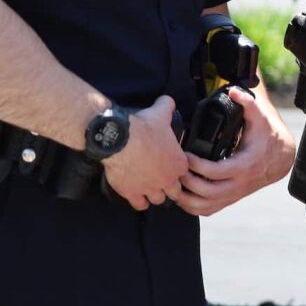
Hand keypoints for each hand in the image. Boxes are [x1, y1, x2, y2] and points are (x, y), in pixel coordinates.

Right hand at [101, 95, 189, 210]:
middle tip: (163, 181)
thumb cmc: (143, 126)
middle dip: (170, 187)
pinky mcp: (131, 193)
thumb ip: (167, 106)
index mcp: (179, 163)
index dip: (179, 171)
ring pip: (158, 200)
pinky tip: (137, 195)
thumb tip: (168, 100)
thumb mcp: (160, 112)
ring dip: (156, 195)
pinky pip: (140, 205)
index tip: (173, 168)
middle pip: (174, 191)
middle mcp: (167, 179)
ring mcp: (149, 188)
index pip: (186, 174)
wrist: (120, 138)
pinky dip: (139, 201)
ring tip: (151, 188)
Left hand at [173, 87, 298, 216]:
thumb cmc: (267, 135)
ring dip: (186, 199)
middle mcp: (240, 184)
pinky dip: (192, 207)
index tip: (184, 155)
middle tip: (175, 169)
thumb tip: (233, 91)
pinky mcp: (231, 198)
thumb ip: (247, 103)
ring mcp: (235, 194)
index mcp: (245, 165)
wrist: (281, 157)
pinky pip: (208, 210)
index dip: (196, 165)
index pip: (215, 172)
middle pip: (207, 191)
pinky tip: (182, 195)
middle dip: (187, 182)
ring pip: (205, 205)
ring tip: (174, 183)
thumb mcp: (260, 117)